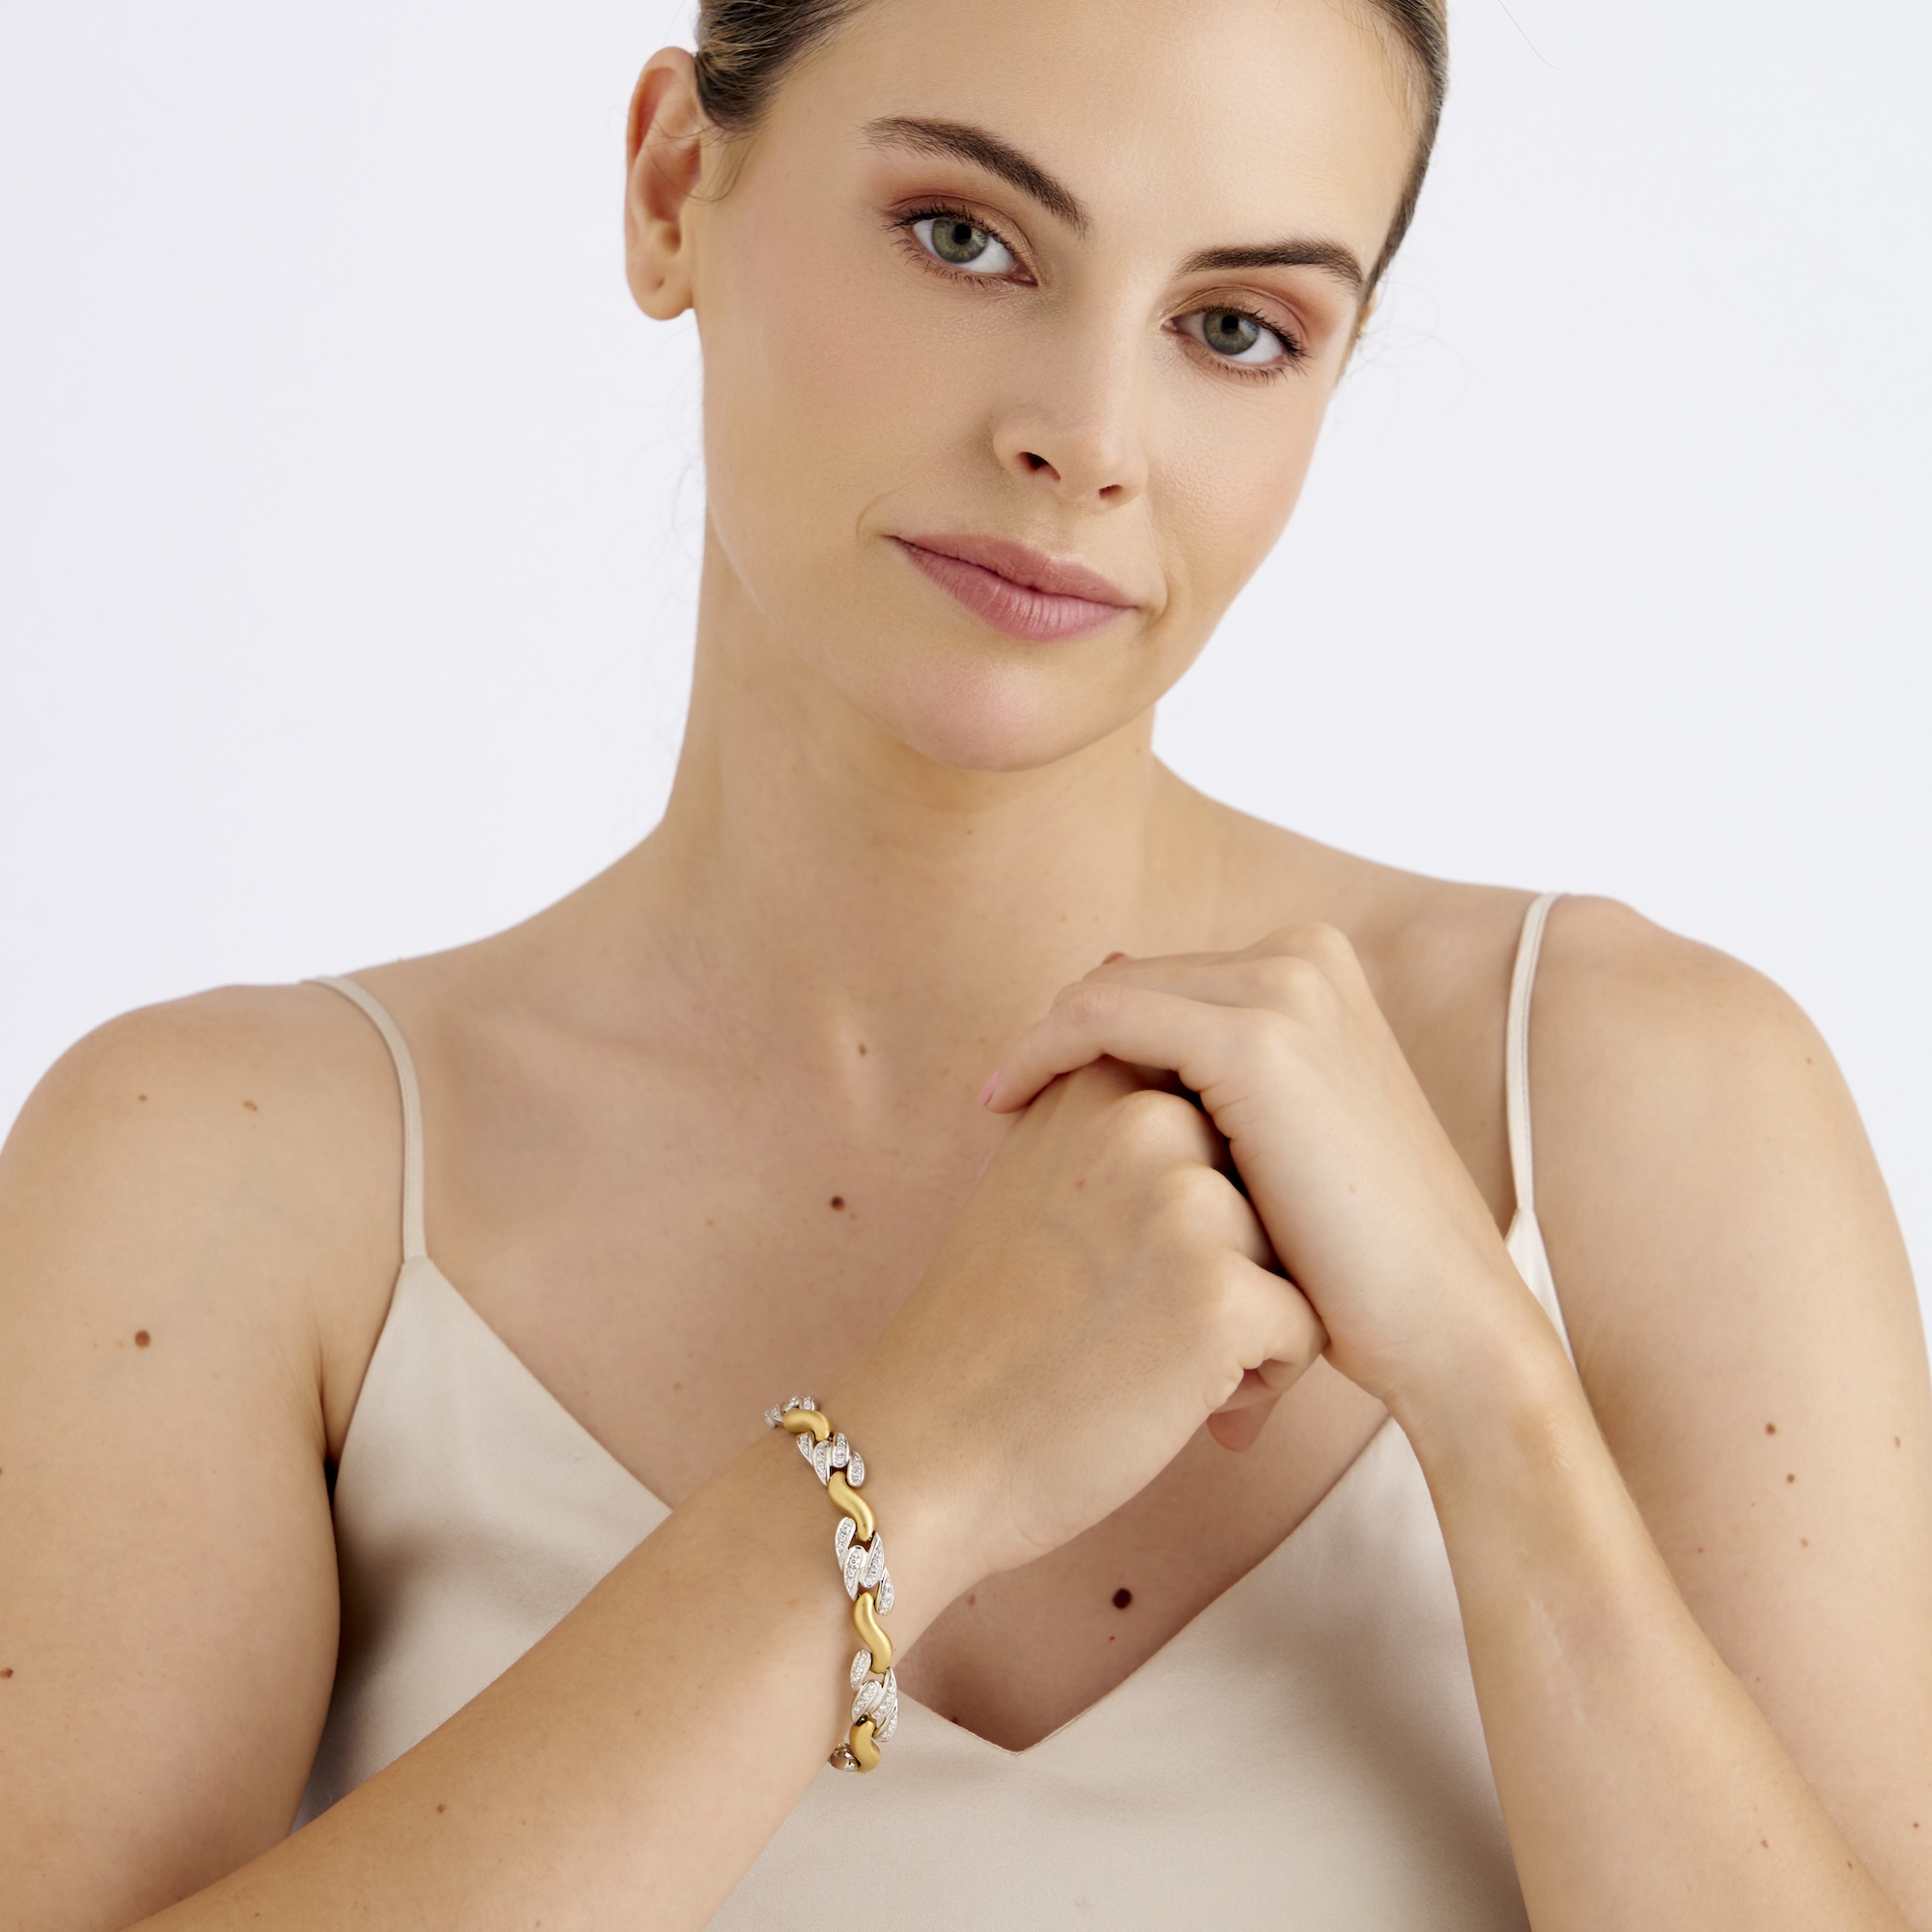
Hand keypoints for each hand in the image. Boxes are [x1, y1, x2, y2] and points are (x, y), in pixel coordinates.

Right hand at [833, 1059, 1323, 1591]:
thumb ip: (1104, 1129)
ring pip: (1294, 1253)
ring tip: (1158, 1362)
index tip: (1117, 1257)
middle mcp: (1144, 1122)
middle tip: (1140, 1318)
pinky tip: (1183, 1404)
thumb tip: (1194, 1109)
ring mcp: (1186, 1204)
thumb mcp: (1030, 1179)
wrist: (927, 1449)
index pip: (1213, 1116)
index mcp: (1096, 1085)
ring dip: (1248, 1317)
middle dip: (1233, 1254)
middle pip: (1263, 1180)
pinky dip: (1261, 1380)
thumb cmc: (987, 1331)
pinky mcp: (1221, 1292)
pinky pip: (1305, 1327)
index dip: (1189, 1202)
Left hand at [982, 926, 1537, 1423]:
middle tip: (1002, 1112)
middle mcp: (1304, 957)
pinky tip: (1001, 1108)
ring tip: (998, 1118)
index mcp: (1315, 968)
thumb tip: (1116, 1064)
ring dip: (1044, 1052)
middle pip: (1131, 982)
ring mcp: (1286, 990)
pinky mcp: (1257, 1040)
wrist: (1447, 1326)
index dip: (1088, 1037)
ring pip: (1106, 995)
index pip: (1161, 983)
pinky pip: (1101, 1020)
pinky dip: (1040, 1054)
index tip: (1030, 1098)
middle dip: (1063, 1043)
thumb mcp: (1277, 1149)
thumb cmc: (1356, 1263)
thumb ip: (1212, 1090)